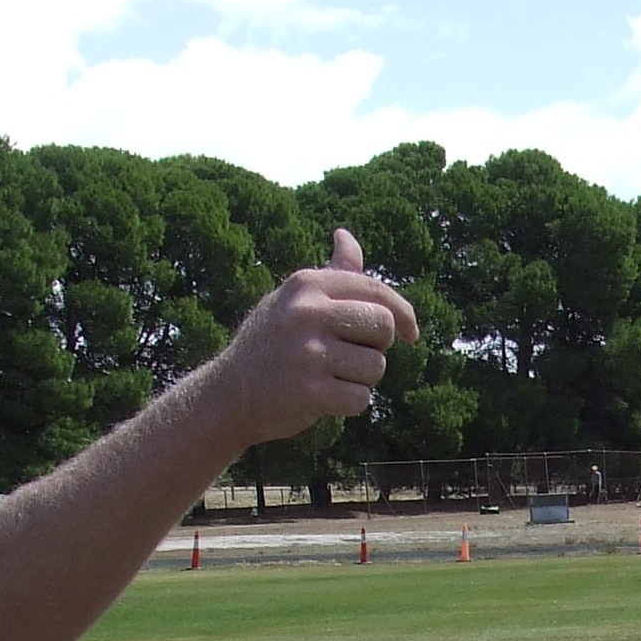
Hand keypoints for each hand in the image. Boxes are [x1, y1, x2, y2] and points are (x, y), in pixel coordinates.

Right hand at [217, 229, 418, 444]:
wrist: (228, 395)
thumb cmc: (271, 343)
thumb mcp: (293, 301)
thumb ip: (331, 274)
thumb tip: (345, 235)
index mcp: (307, 284)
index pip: (376, 291)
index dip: (403, 314)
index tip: (412, 333)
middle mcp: (306, 313)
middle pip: (383, 326)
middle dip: (377, 346)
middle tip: (350, 357)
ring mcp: (307, 353)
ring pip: (375, 367)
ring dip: (361, 379)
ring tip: (329, 377)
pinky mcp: (309, 392)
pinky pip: (360, 399)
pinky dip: (349, 404)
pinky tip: (323, 400)